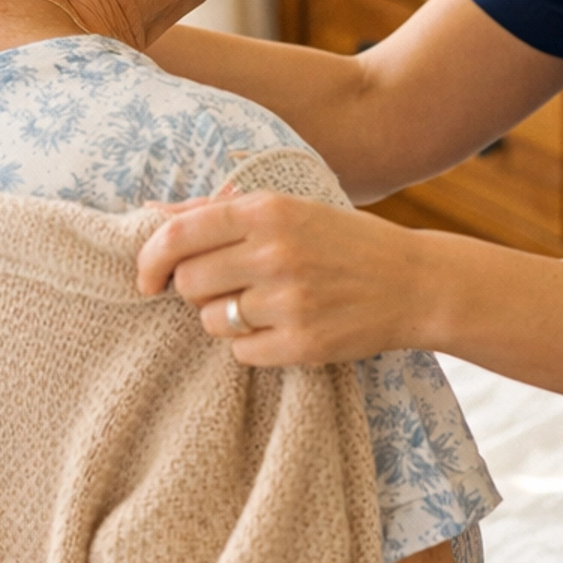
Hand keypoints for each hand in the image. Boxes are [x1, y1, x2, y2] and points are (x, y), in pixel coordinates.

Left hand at [135, 190, 436, 362]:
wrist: (415, 283)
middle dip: (195, 290)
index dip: (149, 260)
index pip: (178, 236)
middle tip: (227, 287)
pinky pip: (241, 353)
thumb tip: (150, 212)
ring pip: (210, 321)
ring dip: (224, 318)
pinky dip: (252, 345)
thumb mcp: (287, 209)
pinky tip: (283, 327)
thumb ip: (216, 211)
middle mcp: (276, 252)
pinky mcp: (303, 344)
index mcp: (268, 210)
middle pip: (188, 283)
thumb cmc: (343, 241)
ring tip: (263, 306)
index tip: (147, 278)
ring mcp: (290, 301)